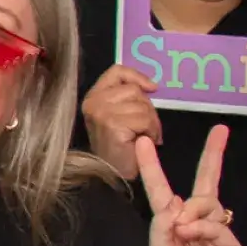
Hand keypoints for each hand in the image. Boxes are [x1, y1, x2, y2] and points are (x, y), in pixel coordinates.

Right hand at [79, 62, 162, 176]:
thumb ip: (129, 96)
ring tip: (144, 135)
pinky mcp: (113, 125)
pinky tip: (144, 141)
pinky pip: (144, 119)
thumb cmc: (120, 146)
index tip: (153, 88)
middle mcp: (93, 102)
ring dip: (151, 122)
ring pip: (142, 105)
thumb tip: (152, 85)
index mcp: (93, 96)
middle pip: (134, 90)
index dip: (137, 76)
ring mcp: (101, 113)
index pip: (116, 71)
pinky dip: (151, 131)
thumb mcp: (121, 113)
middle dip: (147, 108)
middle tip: (146, 127)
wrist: (115, 174)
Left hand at [138, 125, 242, 245]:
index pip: (161, 187)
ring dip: (194, 210)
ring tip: (184, 232)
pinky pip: (217, 221)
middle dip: (213, 155)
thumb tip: (179, 203)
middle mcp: (193, 219)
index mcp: (170, 221)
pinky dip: (204, 225)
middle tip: (221, 130)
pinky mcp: (230, 241)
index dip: (152, 165)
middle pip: (204, 181)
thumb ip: (163, 225)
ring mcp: (214, 229)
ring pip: (207, 201)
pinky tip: (193, 235)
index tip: (143, 141)